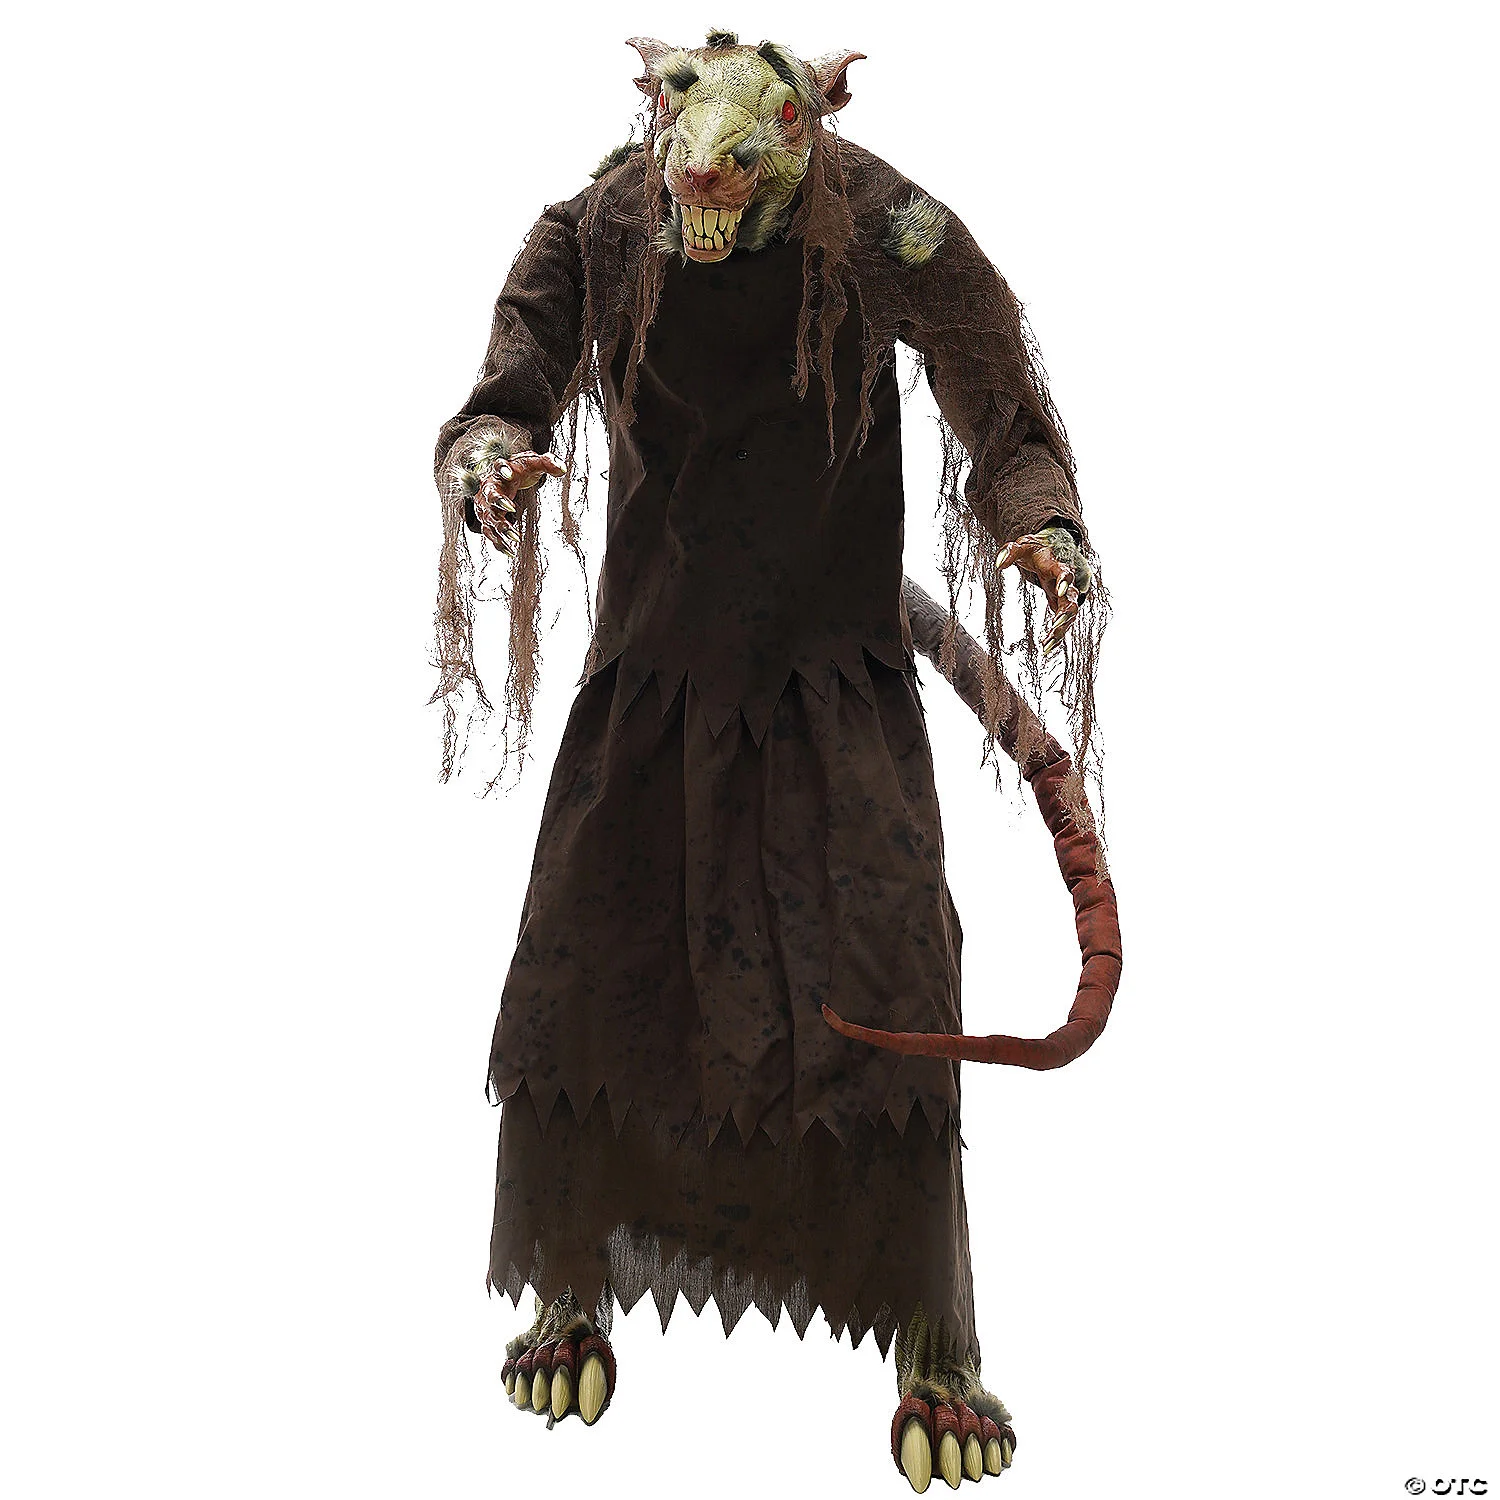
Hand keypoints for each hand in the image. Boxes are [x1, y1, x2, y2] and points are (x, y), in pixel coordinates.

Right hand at [473, 450, 566, 554]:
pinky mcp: (488, 520)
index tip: (510, 474)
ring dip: (501, 527)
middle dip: (498, 501)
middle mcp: (489, 488)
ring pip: (489, 517)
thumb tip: (562, 468)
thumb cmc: (518, 471)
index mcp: (500, 472)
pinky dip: (498, 543)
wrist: (502, 479)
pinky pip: (490, 534)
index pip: (498, 466)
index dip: (503, 470)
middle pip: (489, 494)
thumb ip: (548, 462)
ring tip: (515, 537)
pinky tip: (510, 552)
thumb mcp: (532, 464)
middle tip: (511, 508)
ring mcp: (486, 506)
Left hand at [997, 527, 1090, 652]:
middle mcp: (1064, 583)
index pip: (1065, 572)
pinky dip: (1056, 636)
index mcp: (1055, 566)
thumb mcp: (1022, 546)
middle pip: (1071, 599)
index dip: (1064, 581)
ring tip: (1046, 646)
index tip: (1059, 591)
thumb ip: (1010, 552)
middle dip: (1066, 613)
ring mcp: (1064, 597)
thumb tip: (998, 564)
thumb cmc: (1034, 550)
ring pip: (1069, 616)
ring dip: (1060, 631)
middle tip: (1056, 625)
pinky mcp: (1060, 607)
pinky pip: (1063, 623)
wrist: (1049, 552)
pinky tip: (1046, 649)